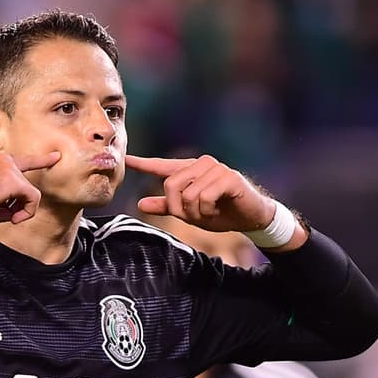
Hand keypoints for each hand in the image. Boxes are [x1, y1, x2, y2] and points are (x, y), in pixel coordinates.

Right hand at [0, 151, 60, 224]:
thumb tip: (12, 210)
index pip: (23, 161)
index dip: (41, 160)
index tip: (57, 156)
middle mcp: (4, 160)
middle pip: (26, 188)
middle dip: (16, 207)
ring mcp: (10, 168)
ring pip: (31, 196)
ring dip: (17, 212)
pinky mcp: (14, 180)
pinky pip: (33, 201)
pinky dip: (24, 214)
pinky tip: (6, 218)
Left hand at [127, 154, 275, 233]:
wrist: (251, 217)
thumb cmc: (222, 212)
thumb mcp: (191, 212)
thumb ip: (167, 206)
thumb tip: (140, 204)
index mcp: (190, 171)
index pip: (162, 166)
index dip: (144, 164)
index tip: (126, 159)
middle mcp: (200, 164)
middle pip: (171, 185)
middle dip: (179, 208)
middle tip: (195, 216)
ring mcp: (215, 168)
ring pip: (188, 194)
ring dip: (197, 212)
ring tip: (210, 213)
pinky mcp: (228, 177)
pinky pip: (204, 197)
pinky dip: (207, 211)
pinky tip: (217, 210)